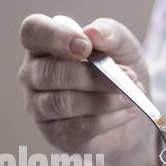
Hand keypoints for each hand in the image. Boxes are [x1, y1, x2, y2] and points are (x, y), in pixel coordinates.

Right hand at [18, 14, 156, 165]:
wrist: (133, 111)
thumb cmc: (119, 71)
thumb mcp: (124, 46)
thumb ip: (110, 33)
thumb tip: (93, 32)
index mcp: (44, 44)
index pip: (32, 31)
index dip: (55, 37)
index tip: (86, 47)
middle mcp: (34, 74)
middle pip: (50, 73)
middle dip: (93, 76)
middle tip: (128, 77)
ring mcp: (40, 106)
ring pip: (64, 102)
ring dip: (104, 99)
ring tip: (131, 96)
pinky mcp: (56, 133)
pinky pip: (78, 127)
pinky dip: (108, 119)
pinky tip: (128, 112)